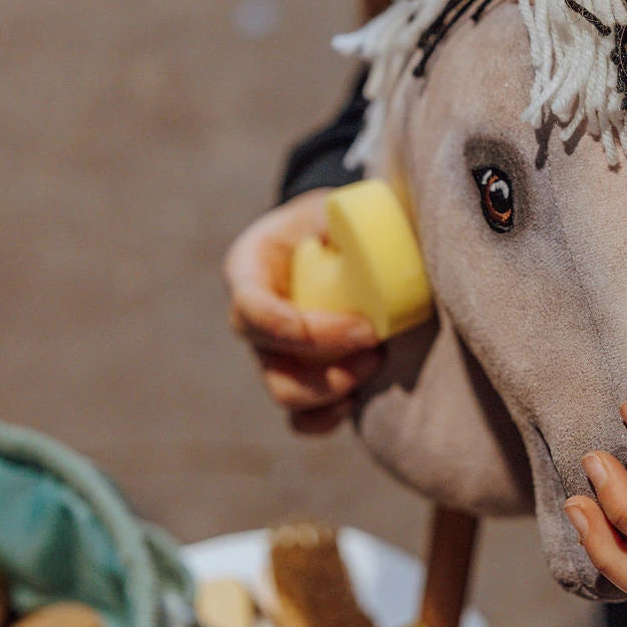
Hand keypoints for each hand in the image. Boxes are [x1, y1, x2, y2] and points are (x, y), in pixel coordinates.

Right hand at [224, 190, 383, 434]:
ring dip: (333, 388)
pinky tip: (356, 402)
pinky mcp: (296, 378)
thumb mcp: (330, 206)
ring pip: (285, 394)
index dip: (297, 328)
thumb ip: (340, 218)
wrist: (333, 239)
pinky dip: (326, 420)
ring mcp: (271, 353)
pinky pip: (299, 419)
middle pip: (270, 360)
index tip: (360, 326)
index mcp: (248, 270)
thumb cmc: (332, 220)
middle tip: (376, 340)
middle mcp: (253, 318)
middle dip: (326, 361)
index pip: (252, 309)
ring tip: (377, 360)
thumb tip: (367, 240)